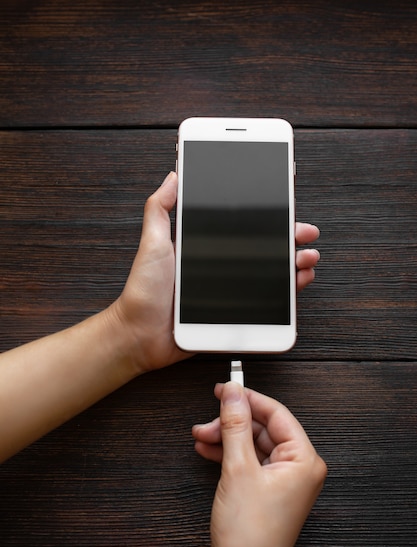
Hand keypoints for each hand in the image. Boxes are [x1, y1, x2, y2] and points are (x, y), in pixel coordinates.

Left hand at [110, 172, 319, 374]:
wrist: (141, 335)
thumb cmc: (144, 291)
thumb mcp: (152, 243)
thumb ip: (160, 209)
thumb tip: (173, 175)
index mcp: (205, 246)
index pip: (242, 225)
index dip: (266, 214)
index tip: (284, 200)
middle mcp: (222, 265)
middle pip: (264, 246)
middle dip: (289, 235)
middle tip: (304, 230)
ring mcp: (231, 289)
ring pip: (272, 272)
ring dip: (295, 261)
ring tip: (306, 256)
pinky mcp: (236, 312)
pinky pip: (268, 301)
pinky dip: (288, 291)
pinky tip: (298, 282)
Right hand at [185, 383, 326, 546]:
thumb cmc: (249, 533)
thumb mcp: (238, 468)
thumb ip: (234, 424)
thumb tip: (233, 393)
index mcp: (305, 460)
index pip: (277, 414)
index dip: (248, 398)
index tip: (226, 388)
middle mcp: (299, 469)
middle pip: (263, 428)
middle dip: (232, 422)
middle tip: (208, 418)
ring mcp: (284, 482)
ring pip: (253, 444)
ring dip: (226, 438)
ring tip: (202, 436)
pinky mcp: (268, 491)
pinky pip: (250, 461)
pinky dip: (229, 454)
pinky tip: (209, 450)